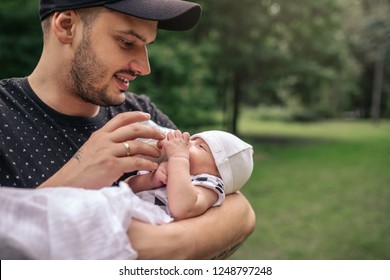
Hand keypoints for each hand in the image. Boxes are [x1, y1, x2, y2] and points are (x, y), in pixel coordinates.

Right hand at [38, 112, 165, 188]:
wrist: (67, 184)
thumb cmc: (81, 171)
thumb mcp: (91, 150)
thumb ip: (105, 144)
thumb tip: (122, 143)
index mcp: (100, 135)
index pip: (121, 119)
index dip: (136, 115)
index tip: (148, 116)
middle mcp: (104, 140)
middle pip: (133, 129)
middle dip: (151, 131)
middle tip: (161, 136)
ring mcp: (108, 152)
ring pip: (137, 145)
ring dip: (151, 149)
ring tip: (158, 153)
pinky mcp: (111, 166)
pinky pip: (136, 162)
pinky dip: (147, 164)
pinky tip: (152, 167)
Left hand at [159, 130, 189, 159]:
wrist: (180, 161)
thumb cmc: (184, 161)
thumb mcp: (187, 153)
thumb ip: (184, 149)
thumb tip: (182, 150)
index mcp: (185, 142)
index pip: (186, 134)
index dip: (182, 136)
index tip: (180, 140)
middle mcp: (179, 140)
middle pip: (177, 131)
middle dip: (174, 135)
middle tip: (171, 141)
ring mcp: (173, 141)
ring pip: (170, 133)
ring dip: (167, 137)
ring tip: (166, 143)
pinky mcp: (167, 144)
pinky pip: (162, 140)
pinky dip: (160, 143)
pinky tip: (160, 147)